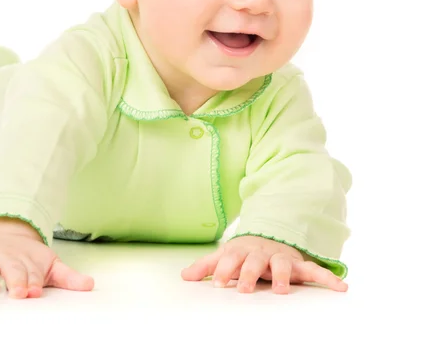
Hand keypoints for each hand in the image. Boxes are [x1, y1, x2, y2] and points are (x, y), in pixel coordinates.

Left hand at [0, 217, 93, 298]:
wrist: (3, 236)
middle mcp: (9, 259)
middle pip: (14, 271)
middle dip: (17, 282)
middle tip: (21, 292)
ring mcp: (30, 260)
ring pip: (34, 272)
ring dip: (35, 280)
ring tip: (36, 290)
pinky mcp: (48, 263)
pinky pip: (63, 272)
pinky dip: (75, 279)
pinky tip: (86, 285)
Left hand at [181, 235, 347, 293]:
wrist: (273, 235)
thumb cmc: (246, 251)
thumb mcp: (226, 256)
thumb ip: (207, 266)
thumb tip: (184, 276)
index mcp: (242, 251)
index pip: (231, 259)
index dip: (224, 270)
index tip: (217, 283)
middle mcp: (262, 253)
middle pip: (255, 262)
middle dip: (249, 274)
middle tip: (243, 288)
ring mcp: (282, 257)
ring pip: (283, 265)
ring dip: (282, 276)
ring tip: (282, 289)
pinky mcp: (300, 265)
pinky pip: (316, 271)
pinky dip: (329, 279)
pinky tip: (341, 288)